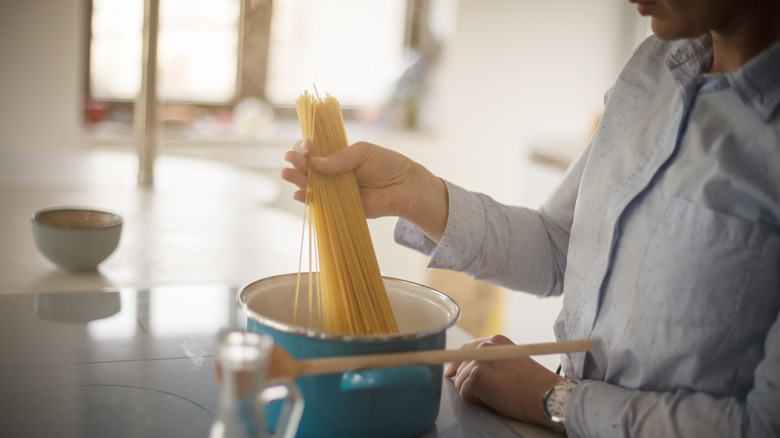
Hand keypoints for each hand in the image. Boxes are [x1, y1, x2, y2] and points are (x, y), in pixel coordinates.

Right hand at [281, 139, 448, 241]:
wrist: (405, 186)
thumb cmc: (387, 164)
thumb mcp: (363, 153)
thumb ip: (340, 159)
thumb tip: (315, 163)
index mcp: (336, 156)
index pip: (314, 150)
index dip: (305, 147)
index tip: (307, 145)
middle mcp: (332, 173)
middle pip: (308, 168)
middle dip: (298, 163)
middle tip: (291, 159)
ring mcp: (334, 190)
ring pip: (310, 185)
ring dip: (298, 180)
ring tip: (288, 174)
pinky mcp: (339, 207)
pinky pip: (320, 204)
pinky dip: (308, 200)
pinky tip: (299, 194)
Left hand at [444, 334, 564, 426]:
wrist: (546, 395)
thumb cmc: (533, 385)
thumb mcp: (511, 361)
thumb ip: (491, 360)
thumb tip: (465, 370)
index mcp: (495, 341)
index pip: (467, 349)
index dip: (458, 363)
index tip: (451, 372)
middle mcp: (486, 346)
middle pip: (459, 364)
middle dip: (465, 379)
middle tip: (485, 390)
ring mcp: (480, 360)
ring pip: (461, 381)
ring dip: (474, 392)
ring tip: (496, 395)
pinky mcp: (477, 376)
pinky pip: (464, 393)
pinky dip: (476, 400)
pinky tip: (493, 399)